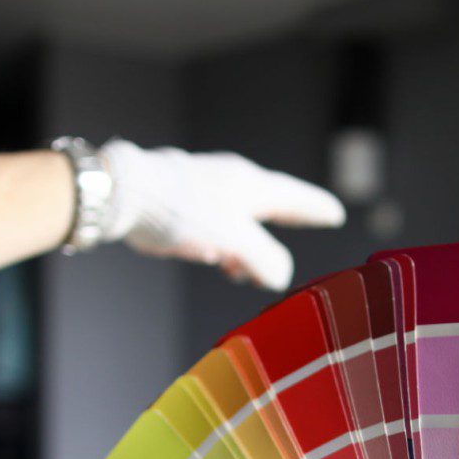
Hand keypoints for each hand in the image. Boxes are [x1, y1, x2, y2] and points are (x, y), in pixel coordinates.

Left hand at [98, 139, 345, 291]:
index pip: (294, 198)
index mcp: (251, 186)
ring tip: (246, 272)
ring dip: (249, 243)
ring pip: (239, 217)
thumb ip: (263, 260)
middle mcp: (231, 182)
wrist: (124, 194)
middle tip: (308, 222)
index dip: (315, 209)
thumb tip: (277, 276)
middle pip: (269, 204)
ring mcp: (204, 188)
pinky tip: (216, 259)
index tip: (334, 213)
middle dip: (285, 221)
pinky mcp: (181, 200)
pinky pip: (215, 223)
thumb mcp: (234, 240)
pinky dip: (225, 242)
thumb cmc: (183, 212)